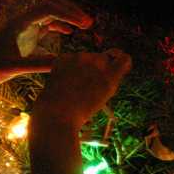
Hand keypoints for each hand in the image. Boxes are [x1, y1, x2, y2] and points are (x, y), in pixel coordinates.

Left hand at [0, 0, 93, 107]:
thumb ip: (37, 64)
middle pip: (51, 6)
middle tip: (89, 22)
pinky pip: (46, 26)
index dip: (68, 13)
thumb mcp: (14, 68)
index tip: (83, 24)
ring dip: (67, 18)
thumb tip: (62, 62)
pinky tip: (70, 33)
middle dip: (71, 11)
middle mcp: (23, 22)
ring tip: (85, 25)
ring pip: (50, 15)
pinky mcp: (26, 38)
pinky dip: (60, 27)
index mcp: (19, 23)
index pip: (48, 8)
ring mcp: (24, 29)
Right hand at [28, 49, 130, 173]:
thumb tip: (80, 87)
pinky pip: (124, 61)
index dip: (80, 73)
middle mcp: (80, 56)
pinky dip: (124, 63)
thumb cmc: (49, 111)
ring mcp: (95, 66)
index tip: (76, 86)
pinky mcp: (108, 77)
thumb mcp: (51, 91)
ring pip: (108, 60)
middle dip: (94, 72)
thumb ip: (66, 83)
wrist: (55, 117)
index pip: (79, 59)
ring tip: (103, 86)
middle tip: (89, 90)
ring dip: (108, 71)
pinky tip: (123, 69)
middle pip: (94, 59)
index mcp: (63, 59)